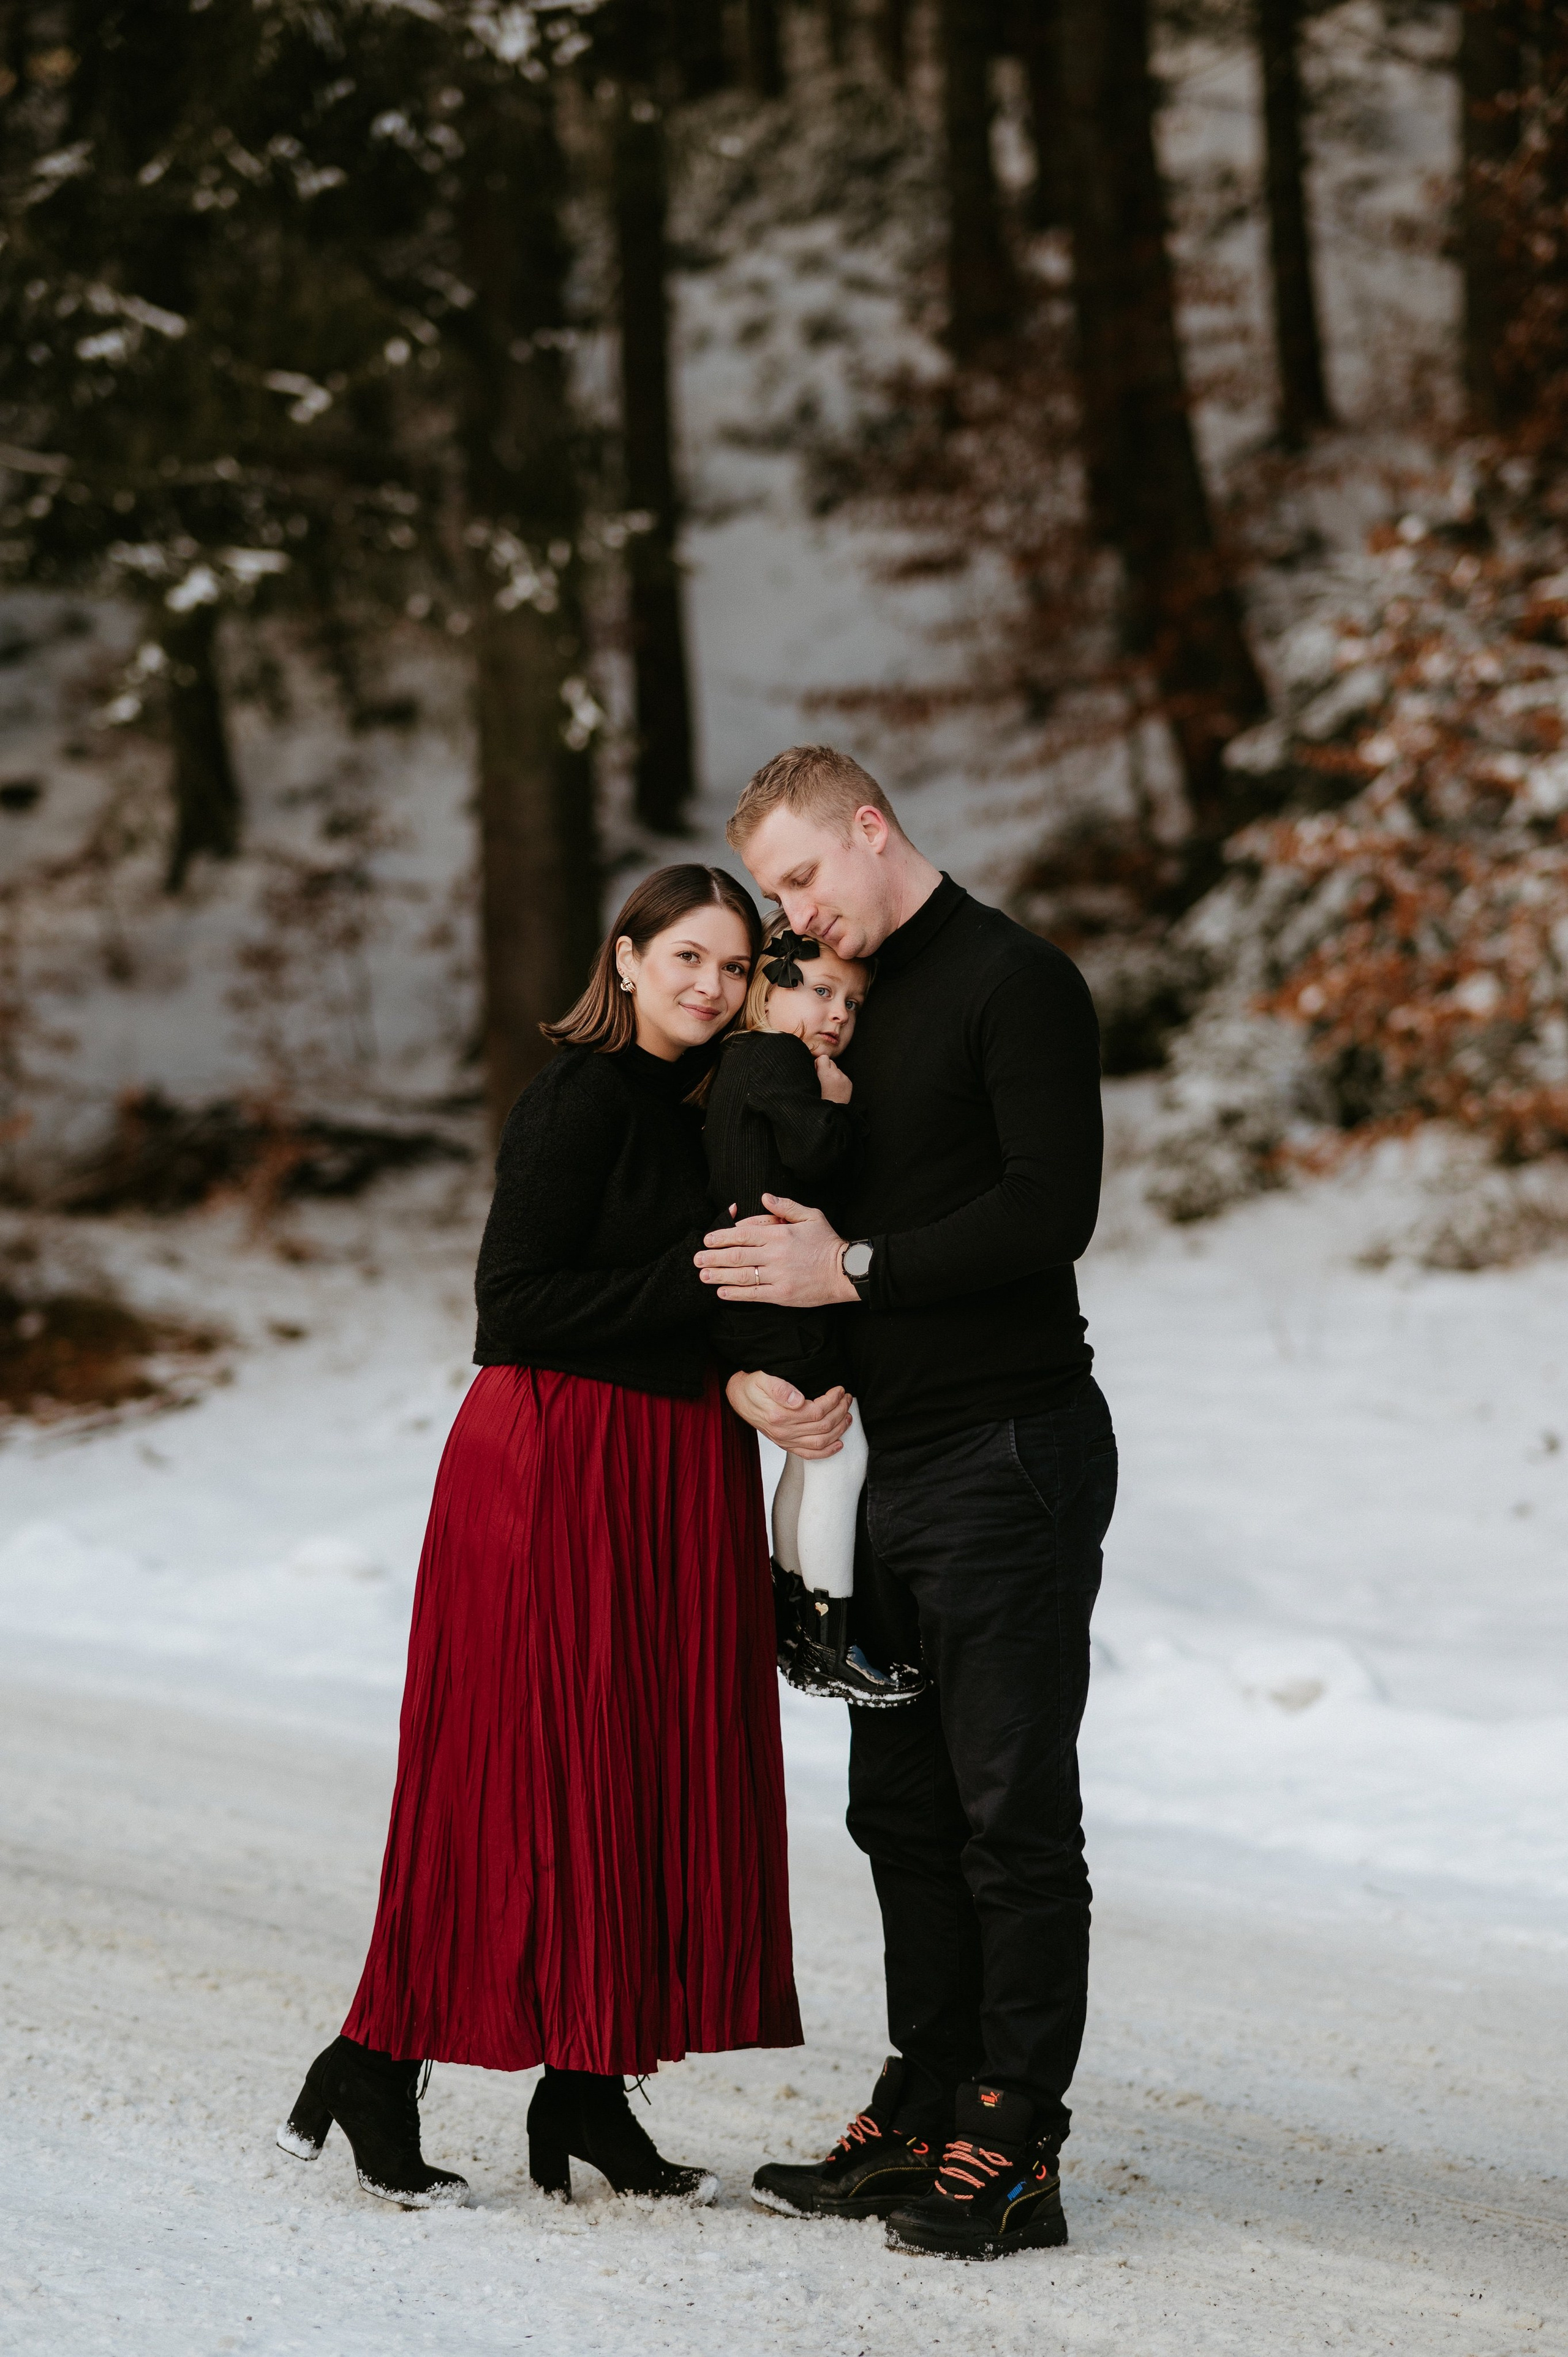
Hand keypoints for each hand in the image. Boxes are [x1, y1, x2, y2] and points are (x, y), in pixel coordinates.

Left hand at [697, 1196, 856, 1305]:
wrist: (845, 1271)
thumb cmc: (828, 1242)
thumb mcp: (811, 1216)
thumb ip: (786, 1206)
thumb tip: (764, 1197)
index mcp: (779, 1233)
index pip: (742, 1234)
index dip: (721, 1237)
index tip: (707, 1240)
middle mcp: (774, 1254)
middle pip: (736, 1255)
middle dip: (713, 1257)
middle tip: (696, 1259)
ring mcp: (777, 1275)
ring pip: (741, 1275)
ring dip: (718, 1275)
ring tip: (703, 1275)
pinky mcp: (781, 1294)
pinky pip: (753, 1294)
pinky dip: (735, 1293)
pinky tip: (722, 1292)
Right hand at [725, 1369, 852, 1456]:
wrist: (738, 1398)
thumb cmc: (752, 1387)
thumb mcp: (762, 1379)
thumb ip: (780, 1388)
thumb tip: (798, 1399)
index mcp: (779, 1415)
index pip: (816, 1411)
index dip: (832, 1401)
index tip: (840, 1390)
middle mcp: (783, 1432)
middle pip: (823, 1426)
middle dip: (840, 1411)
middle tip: (847, 1399)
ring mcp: (785, 1441)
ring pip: (820, 1441)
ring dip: (839, 1429)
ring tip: (847, 1415)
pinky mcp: (786, 1445)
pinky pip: (809, 1455)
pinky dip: (827, 1452)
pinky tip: (838, 1443)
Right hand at [815, 1054, 851, 1103]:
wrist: (833, 1113)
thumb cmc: (819, 1102)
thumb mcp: (811, 1085)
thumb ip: (813, 1072)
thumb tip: (815, 1062)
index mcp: (827, 1075)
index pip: (823, 1057)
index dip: (818, 1064)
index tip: (816, 1072)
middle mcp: (837, 1075)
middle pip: (830, 1062)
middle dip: (825, 1068)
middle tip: (822, 1080)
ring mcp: (844, 1079)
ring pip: (836, 1069)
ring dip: (832, 1074)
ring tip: (828, 1087)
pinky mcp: (849, 1083)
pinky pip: (842, 1075)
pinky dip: (838, 1080)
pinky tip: (834, 1089)